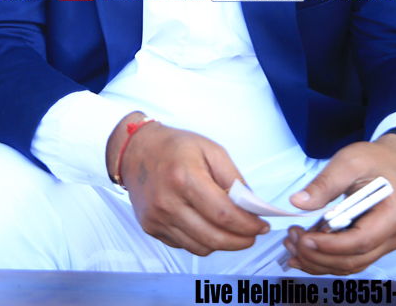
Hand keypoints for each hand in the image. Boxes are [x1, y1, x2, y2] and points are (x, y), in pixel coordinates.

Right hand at [109, 113, 269, 255]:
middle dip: (241, 240)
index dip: (248, 225)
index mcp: (184, 178)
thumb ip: (234, 179)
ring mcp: (157, 218)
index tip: (260, 225)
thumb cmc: (173, 147)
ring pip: (201, 247)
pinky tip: (207, 225)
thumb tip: (252, 206)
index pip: (224, 215)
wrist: (135, 150)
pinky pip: (185, 245)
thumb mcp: (210, 150)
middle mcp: (167, 201)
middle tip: (252, 234)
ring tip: (232, 230)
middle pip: (214, 237)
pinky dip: (202, 241)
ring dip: (222, 243)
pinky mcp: (151, 227)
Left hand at [282, 134, 395, 274]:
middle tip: (292, 238)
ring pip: (349, 265)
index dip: (330, 245)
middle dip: (318, 255)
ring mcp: (383, 243)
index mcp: (391, 214)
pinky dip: (325, 259)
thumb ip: (324, 184)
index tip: (305, 239)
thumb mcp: (348, 163)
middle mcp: (391, 235)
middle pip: (353, 259)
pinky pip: (349, 260)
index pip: (360, 241)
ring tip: (293, 243)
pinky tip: (304, 251)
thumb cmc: (376, 161)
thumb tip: (299, 201)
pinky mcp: (373, 245)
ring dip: (318, 260)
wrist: (393, 162)